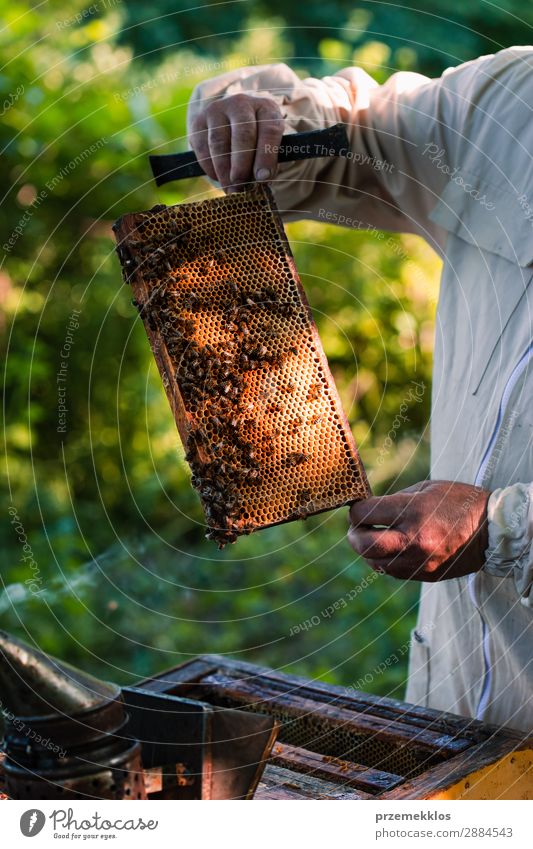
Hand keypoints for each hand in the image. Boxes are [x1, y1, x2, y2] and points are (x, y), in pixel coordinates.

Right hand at [188, 93, 284, 192]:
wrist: (230, 121)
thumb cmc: (256, 139)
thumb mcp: (268, 144)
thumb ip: (267, 160)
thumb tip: (260, 180)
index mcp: (266, 108)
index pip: (270, 129)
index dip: (266, 156)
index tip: (263, 178)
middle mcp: (241, 104)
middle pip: (243, 134)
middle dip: (242, 165)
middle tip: (242, 186)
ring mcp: (217, 110)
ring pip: (219, 143)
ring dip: (224, 171)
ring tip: (230, 189)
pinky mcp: (199, 122)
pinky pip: (203, 149)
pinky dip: (210, 168)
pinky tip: (218, 178)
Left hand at [348, 480, 490, 580]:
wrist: (491, 530)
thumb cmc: (457, 502)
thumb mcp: (424, 489)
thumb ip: (393, 501)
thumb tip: (366, 509)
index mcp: (412, 511)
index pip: (364, 514)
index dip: (356, 510)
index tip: (359, 507)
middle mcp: (413, 539)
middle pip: (362, 545)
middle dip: (353, 534)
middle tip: (356, 527)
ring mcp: (419, 561)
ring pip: (374, 562)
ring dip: (368, 550)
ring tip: (375, 537)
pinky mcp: (424, 574)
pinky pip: (392, 571)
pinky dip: (384, 561)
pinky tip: (391, 549)